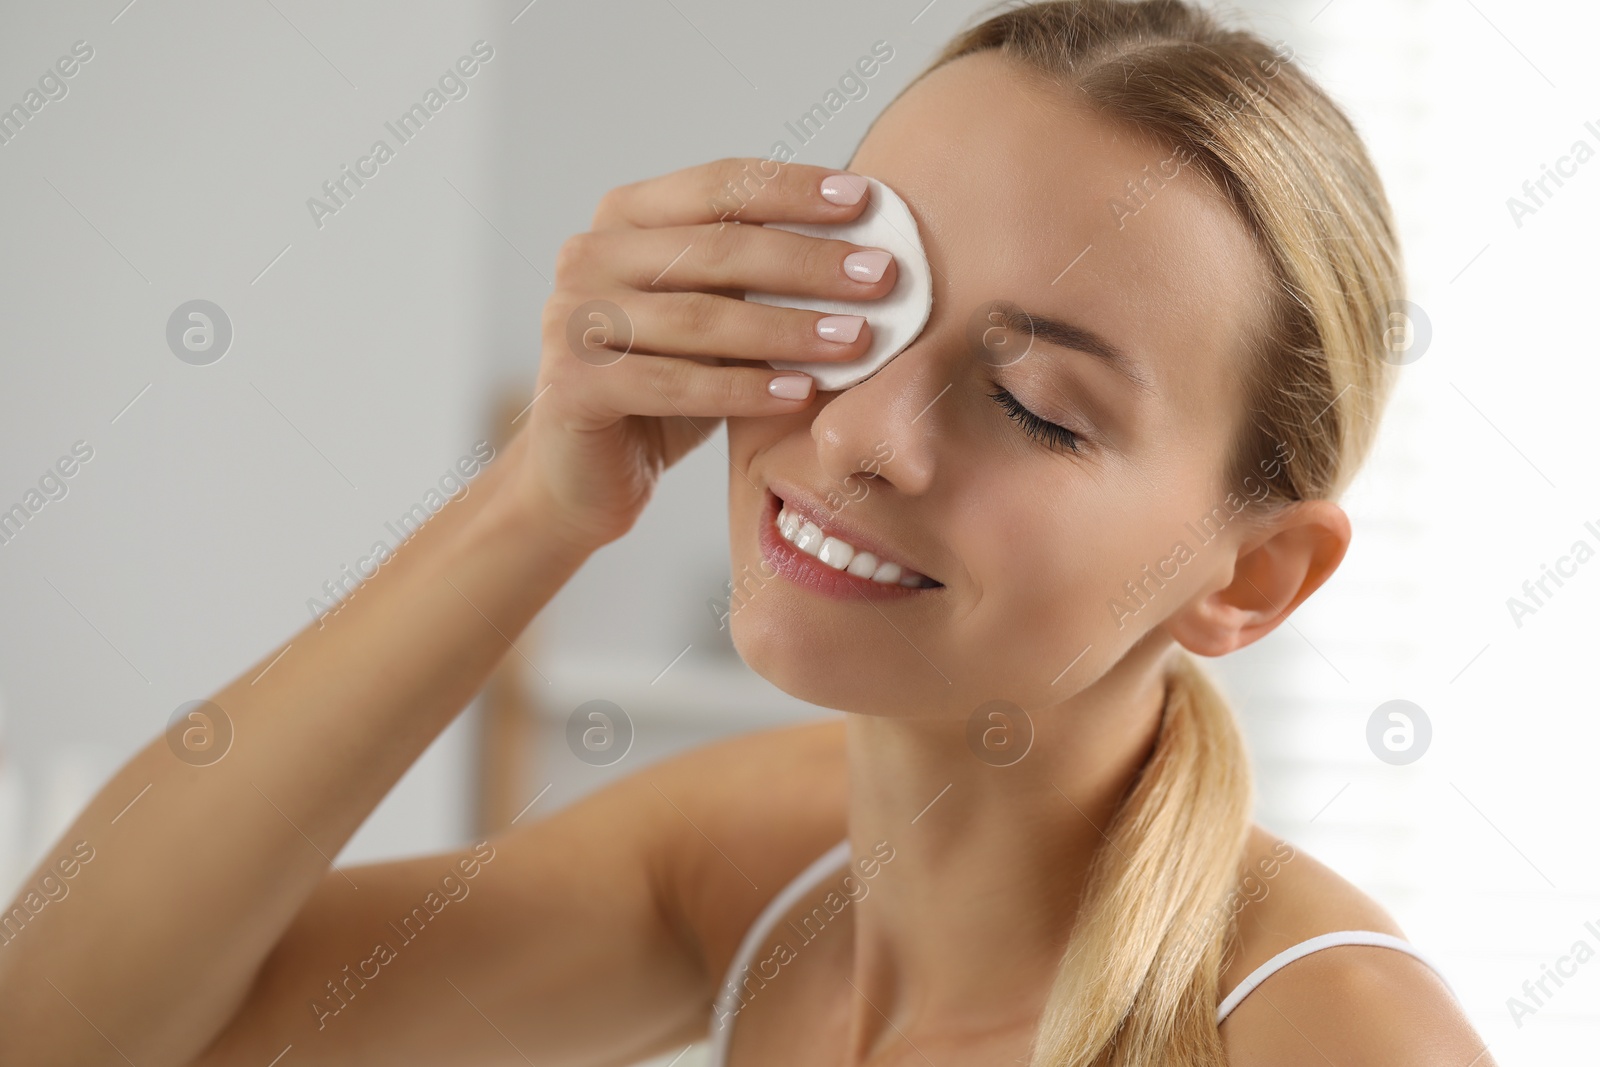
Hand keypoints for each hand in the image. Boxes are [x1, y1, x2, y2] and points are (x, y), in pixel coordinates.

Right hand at [514, 158, 898, 551]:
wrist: (587, 475)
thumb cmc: (664, 386)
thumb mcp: (713, 317)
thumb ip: (758, 276)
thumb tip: (866, 246)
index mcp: (623, 218)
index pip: (718, 187)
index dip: (792, 190)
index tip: (865, 200)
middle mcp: (589, 256)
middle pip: (715, 248)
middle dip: (808, 261)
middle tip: (881, 274)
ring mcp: (572, 318)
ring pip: (700, 317)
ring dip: (788, 328)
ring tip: (857, 338)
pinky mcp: (572, 384)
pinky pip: (675, 384)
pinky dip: (745, 389)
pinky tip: (802, 393)